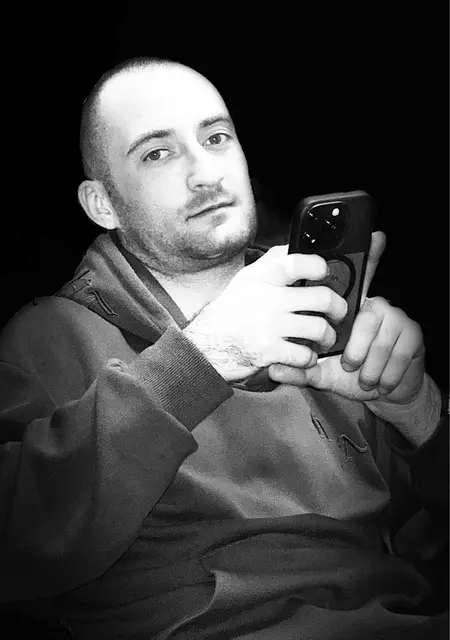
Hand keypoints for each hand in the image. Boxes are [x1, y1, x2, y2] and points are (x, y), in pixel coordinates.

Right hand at [184, 245, 347, 381]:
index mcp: (262, 278)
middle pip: (321, 298)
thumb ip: (272, 262)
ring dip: (327, 336)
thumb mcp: (247, 279)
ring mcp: (268, 326)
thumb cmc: (232, 310)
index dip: (318, 266)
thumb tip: (298, 246)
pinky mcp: (268, 352)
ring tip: (324, 338)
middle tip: (338, 313)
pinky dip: (309, 358)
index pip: (296, 262)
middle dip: (338, 308)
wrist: (205, 344)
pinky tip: (304, 355)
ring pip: (319, 328)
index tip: (324, 273)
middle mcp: (266, 299)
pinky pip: (304, 355)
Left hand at [268, 232, 425, 404]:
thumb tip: (274, 370)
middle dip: (356, 347)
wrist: (381, 393)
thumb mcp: (319, 374)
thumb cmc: (348, 374)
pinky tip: (381, 381)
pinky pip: (400, 352)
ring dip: (371, 365)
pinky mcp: (413, 334)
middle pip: (366, 316)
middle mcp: (373, 306)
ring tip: (362, 376)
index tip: (375, 237)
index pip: (357, 278)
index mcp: (350, 309)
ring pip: (382, 338)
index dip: (368, 256)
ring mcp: (395, 318)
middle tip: (348, 363)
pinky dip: (387, 373)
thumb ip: (298, 371)